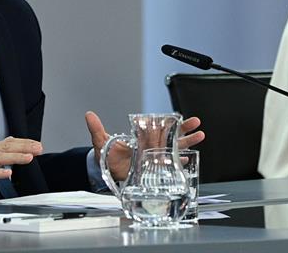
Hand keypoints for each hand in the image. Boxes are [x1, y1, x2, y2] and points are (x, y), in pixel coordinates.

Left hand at [85, 112, 204, 181]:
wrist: (105, 171)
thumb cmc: (106, 155)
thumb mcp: (101, 141)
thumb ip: (97, 129)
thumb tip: (89, 115)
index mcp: (142, 137)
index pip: (160, 127)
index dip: (172, 122)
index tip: (181, 117)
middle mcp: (150, 146)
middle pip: (171, 137)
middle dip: (185, 131)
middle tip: (197, 124)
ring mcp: (152, 157)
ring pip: (173, 149)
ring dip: (186, 144)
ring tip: (199, 137)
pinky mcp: (152, 169)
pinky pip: (169, 165)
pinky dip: (178, 162)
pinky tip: (187, 160)